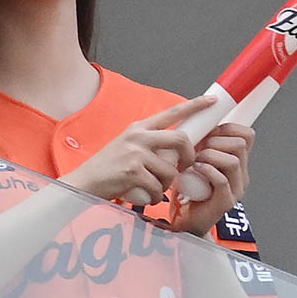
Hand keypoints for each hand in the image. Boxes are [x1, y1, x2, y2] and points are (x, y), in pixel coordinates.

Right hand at [61, 96, 214, 202]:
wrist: (84, 182)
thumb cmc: (108, 168)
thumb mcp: (128, 146)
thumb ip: (150, 144)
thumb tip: (177, 149)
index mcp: (139, 127)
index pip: (172, 112)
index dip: (194, 105)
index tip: (212, 100)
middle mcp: (138, 136)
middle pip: (180, 139)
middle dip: (189, 157)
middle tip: (186, 167)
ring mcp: (135, 153)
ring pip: (170, 170)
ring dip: (166, 185)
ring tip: (153, 189)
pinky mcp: (132, 172)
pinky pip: (158, 187)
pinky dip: (155, 197)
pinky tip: (145, 197)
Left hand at [172, 123, 253, 236]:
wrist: (186, 222)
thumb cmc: (188, 189)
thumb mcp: (196, 160)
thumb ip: (201, 143)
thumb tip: (195, 119)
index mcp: (237, 162)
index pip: (246, 135)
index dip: (227, 128)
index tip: (208, 133)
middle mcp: (241, 175)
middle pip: (239, 144)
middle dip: (214, 142)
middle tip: (197, 150)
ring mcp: (236, 189)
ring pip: (232, 160)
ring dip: (208, 156)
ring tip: (194, 162)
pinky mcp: (226, 202)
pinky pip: (222, 180)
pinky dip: (206, 171)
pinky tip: (194, 170)